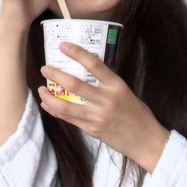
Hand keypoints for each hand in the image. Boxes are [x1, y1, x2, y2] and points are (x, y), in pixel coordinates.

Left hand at [38, 42, 170, 172]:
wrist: (145, 141)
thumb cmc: (137, 113)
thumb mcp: (125, 92)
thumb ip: (107, 83)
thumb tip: (86, 70)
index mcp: (117, 86)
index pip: (94, 64)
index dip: (77, 53)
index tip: (63, 45)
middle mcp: (106, 100)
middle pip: (75, 84)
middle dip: (56, 75)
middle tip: (45, 68)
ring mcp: (97, 116)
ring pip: (66, 105)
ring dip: (49, 96)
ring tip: (40, 89)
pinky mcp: (91, 129)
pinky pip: (68, 118)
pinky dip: (55, 110)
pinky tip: (47, 104)